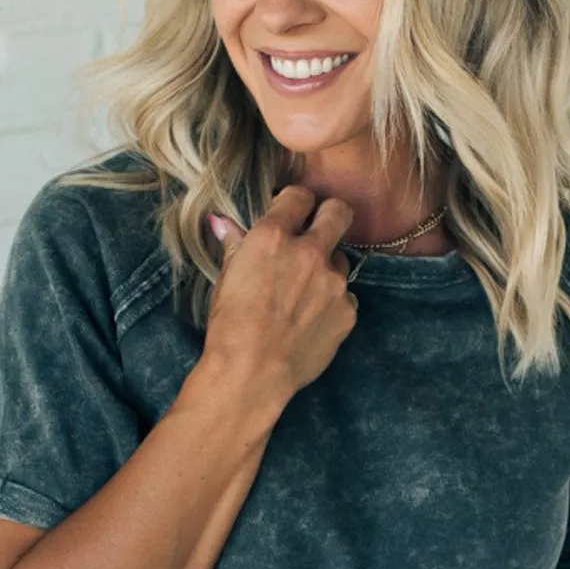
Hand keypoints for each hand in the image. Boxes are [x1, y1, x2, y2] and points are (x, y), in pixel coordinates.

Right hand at [204, 186, 359, 400]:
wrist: (252, 372)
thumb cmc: (230, 325)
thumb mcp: (227, 278)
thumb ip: (234, 244)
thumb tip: (222, 221)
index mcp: (274, 237)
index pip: (300, 196)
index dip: (296, 202)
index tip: (292, 211)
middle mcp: (309, 252)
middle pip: (338, 212)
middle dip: (331, 215)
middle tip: (320, 229)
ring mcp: (334, 283)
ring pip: (341, 260)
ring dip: (328, 269)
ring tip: (305, 293)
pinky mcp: (348, 312)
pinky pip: (345, 298)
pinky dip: (333, 304)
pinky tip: (312, 320)